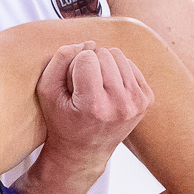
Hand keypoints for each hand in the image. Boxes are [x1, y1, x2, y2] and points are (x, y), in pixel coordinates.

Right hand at [36, 42, 154, 159]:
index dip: (73, 66)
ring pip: (119, 56)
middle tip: (82, 86)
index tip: (71, 86)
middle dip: (89, 63)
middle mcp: (120, 105)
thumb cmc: (61, 120)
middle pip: (104, 54)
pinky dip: (117, 72)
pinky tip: (108, 89)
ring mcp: (137, 103)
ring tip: (95, 86)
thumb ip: (59, 61)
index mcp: (94, 105)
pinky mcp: (147, 100)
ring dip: (104, 65)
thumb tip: (87, 43)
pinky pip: (131, 65)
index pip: (86, 57)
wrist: (84, 151)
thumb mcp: (47, 92)